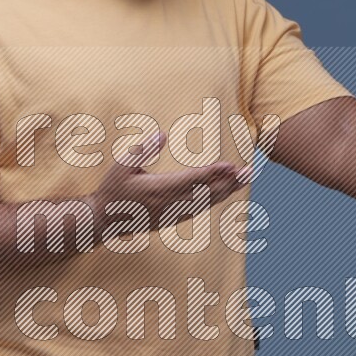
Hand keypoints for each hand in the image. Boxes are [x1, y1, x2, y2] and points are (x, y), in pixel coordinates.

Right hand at [90, 131, 247, 231]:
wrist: (105, 220)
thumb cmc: (113, 190)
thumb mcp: (122, 166)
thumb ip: (142, 150)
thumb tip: (161, 135)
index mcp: (158, 189)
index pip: (192, 180)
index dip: (213, 172)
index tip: (231, 165)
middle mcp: (169, 203)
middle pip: (206, 192)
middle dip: (230, 182)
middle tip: (250, 171)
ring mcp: (172, 213)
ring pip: (206, 202)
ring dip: (227, 191)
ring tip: (245, 179)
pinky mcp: (173, 218)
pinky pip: (199, 209)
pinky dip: (215, 200)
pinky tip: (226, 193)